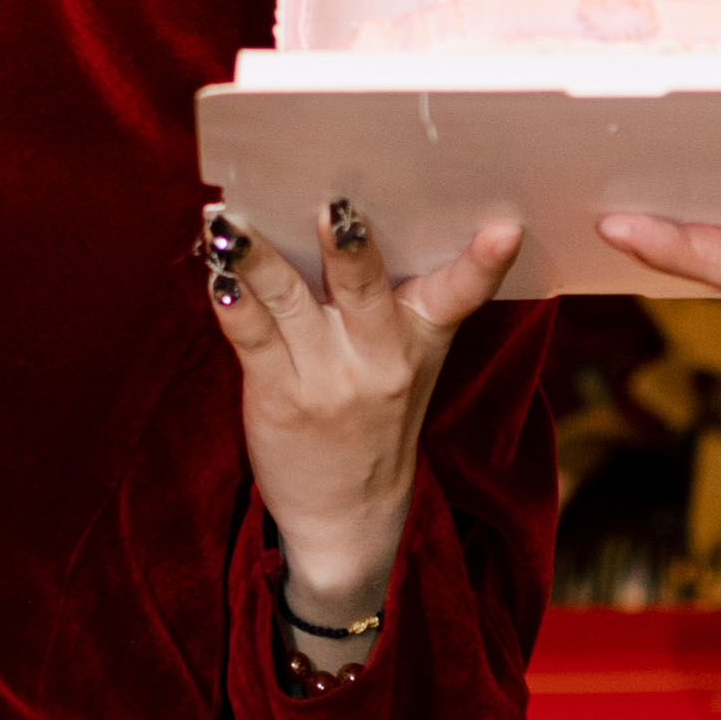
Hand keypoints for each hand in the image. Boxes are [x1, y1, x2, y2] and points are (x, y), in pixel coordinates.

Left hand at [214, 194, 524, 635]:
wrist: (347, 513)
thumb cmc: (374, 414)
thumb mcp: (407, 359)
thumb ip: (389, 296)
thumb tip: (343, 208)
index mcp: (422, 337)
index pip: (462, 294)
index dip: (484, 262)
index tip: (505, 227)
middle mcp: (380, 358)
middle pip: (365, 289)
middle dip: (349, 249)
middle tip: (336, 206)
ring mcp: (327, 380)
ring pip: (291, 302)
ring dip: (258, 258)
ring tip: (231, 221)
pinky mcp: (277, 396)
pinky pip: (250, 337)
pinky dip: (229, 300)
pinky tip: (214, 271)